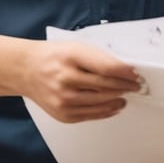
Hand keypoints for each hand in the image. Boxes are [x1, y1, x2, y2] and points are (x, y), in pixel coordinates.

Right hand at [20, 40, 143, 122]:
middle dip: (126, 86)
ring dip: (119, 99)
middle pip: (107, 86)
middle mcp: (65, 79)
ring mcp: (63, 99)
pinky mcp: (63, 114)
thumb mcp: (77, 47)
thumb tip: (124, 71)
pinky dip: (107, 111)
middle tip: (136, 85)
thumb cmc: (54, 57)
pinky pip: (92, 115)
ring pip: (102, 102)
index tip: (135, 74)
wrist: (27, 70)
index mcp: (71, 57)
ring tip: (127, 95)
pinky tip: (114, 105)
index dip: (126, 73)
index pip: (107, 68)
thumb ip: (99, 58)